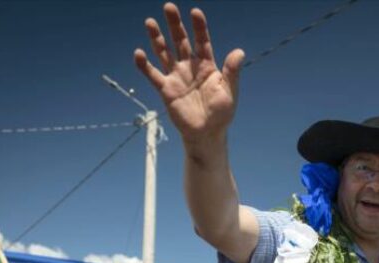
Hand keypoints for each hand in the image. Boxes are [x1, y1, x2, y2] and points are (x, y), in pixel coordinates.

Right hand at [134, 3, 244, 142]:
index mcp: (207, 66)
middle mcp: (190, 67)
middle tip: (169, 6)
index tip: (195, 12)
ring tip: (150, 21)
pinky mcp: (166, 89)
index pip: (202, 42)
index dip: (199, 27)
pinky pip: (153, 74)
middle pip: (180, 41)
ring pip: (164, 53)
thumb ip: (231, 71)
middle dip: (175, 25)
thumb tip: (239, 51)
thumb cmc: (222, 113)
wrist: (207, 133)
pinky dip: (144, 65)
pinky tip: (139, 53)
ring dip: (157, 38)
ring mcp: (176, 77)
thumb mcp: (230, 91)